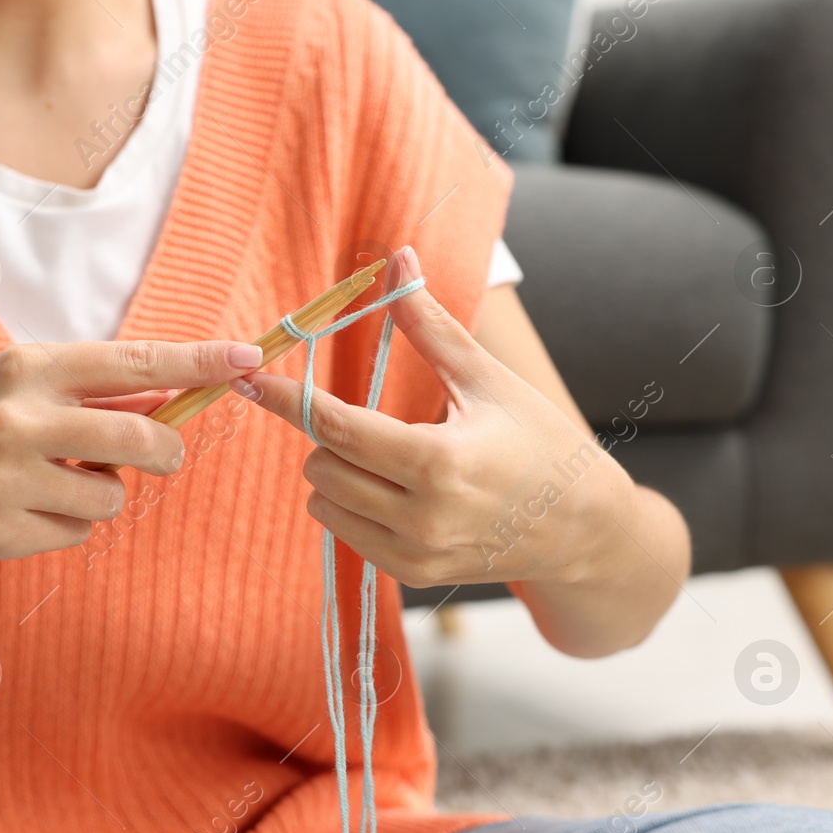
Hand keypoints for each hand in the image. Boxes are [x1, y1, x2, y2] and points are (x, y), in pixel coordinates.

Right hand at [0, 340, 263, 562]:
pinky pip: (75, 534)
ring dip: (101, 494)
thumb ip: (82, 389)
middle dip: (163, 451)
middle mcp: (19, 419)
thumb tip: (165, 395)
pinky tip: (20, 512)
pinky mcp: (0, 531)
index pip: (132, 361)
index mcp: (25, 369)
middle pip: (141, 437)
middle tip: (159, 455)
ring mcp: (7, 478)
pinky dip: (65, 526)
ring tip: (52, 483)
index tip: (250, 358)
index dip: (198, 361)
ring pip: (110, 495)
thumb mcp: (8, 383)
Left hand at [238, 247, 633, 589]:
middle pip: (322, 465)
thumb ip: (430, 325)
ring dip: (336, 473)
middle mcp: (423, 516)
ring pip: (324, 503)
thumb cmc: (541, 443)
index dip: (286, 399)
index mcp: (439, 462)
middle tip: (367, 419)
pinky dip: (352, 506)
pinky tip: (393, 490)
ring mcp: (416, 553)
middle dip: (328, 435)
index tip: (247, 377)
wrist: (584, 528)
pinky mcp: (413, 575)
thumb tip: (399, 258)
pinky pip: (345, 534)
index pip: (336, 428)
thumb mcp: (487, 380)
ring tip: (386, 457)